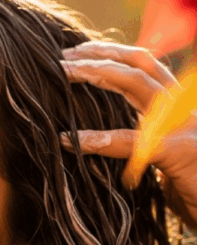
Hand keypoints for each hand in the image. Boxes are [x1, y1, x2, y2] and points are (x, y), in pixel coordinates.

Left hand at [60, 41, 196, 229]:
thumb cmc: (192, 192)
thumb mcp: (165, 160)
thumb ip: (141, 143)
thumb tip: (96, 142)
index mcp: (180, 108)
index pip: (146, 66)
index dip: (112, 54)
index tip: (77, 53)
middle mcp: (184, 109)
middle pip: (141, 63)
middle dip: (99, 55)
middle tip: (61, 58)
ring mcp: (185, 127)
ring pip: (138, 84)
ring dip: (97, 74)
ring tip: (63, 75)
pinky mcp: (181, 152)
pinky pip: (133, 141)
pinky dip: (99, 139)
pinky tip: (68, 140)